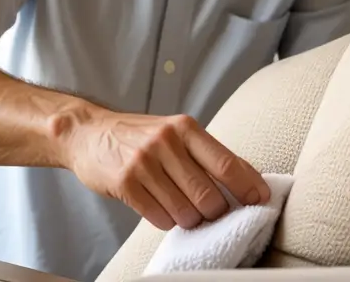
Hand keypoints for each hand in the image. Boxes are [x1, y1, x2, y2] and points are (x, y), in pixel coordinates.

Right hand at [61, 109, 269, 230]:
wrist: (88, 133)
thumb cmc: (139, 136)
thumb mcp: (175, 133)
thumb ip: (207, 153)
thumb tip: (250, 178)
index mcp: (185, 128)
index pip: (227, 164)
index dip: (248, 187)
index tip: (260, 201)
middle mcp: (166, 143)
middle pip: (209, 196)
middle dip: (215, 212)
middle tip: (210, 211)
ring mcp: (143, 163)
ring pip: (186, 213)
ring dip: (189, 219)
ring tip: (181, 208)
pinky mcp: (125, 184)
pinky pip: (160, 219)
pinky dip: (166, 220)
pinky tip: (159, 207)